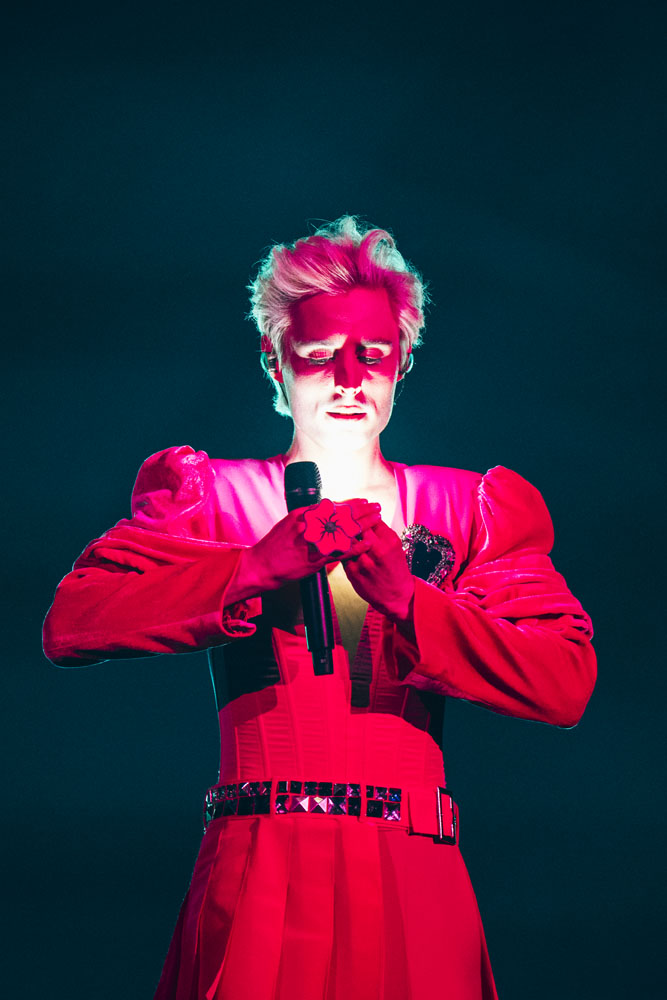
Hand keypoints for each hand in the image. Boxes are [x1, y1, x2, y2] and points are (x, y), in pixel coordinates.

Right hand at [236, 499, 382, 596]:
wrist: (260, 565)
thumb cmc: (273, 547)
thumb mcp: (287, 525)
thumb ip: (306, 519)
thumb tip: (321, 514)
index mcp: (301, 515)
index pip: (331, 506)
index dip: (349, 504)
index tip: (363, 501)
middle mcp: (308, 525)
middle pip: (341, 515)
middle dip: (361, 510)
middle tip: (376, 507)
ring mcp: (311, 542)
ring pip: (342, 531)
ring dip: (362, 524)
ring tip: (377, 519)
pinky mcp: (314, 559)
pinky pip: (339, 552)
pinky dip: (354, 546)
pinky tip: (366, 543)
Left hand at [342, 520, 414, 623]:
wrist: (397, 596)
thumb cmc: (396, 569)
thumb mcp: (395, 547)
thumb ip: (381, 532)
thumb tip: (366, 516)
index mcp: (390, 542)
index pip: (373, 520)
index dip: (365, 515)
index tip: (361, 513)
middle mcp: (378, 551)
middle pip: (359, 528)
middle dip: (353, 523)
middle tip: (347, 519)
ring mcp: (364, 563)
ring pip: (349, 541)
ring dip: (345, 535)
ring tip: (341, 530)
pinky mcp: (353, 573)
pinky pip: (343, 555)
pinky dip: (342, 549)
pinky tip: (340, 545)